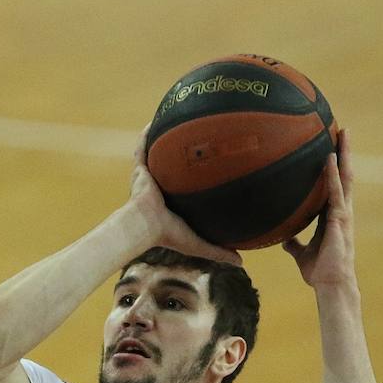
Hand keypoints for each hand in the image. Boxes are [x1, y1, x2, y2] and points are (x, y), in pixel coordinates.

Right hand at [128, 127, 241, 266]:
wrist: (144, 226)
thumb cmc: (167, 235)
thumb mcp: (198, 243)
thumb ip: (219, 251)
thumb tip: (242, 262)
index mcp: (174, 201)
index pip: (186, 187)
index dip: (195, 178)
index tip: (210, 167)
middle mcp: (161, 186)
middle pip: (173, 166)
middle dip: (181, 155)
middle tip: (198, 139)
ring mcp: (149, 177)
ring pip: (157, 154)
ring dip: (162, 139)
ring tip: (173, 121)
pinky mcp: (140, 169)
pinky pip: (142, 148)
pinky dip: (146, 134)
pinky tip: (154, 119)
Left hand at [284, 129, 355, 287]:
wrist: (330, 284)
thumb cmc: (319, 271)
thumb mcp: (300, 253)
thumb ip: (293, 243)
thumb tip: (282, 238)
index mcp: (332, 216)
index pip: (334, 185)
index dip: (334, 167)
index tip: (331, 147)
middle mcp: (341, 209)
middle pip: (344, 174)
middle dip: (344, 152)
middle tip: (342, 129)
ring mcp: (343, 213)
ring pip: (346, 177)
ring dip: (344, 154)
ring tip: (342, 132)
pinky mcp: (340, 218)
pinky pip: (336, 191)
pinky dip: (333, 174)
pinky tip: (329, 158)